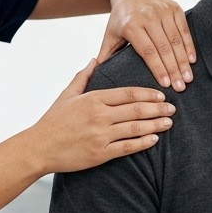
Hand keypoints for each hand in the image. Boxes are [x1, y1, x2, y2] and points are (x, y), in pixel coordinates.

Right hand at [31, 59, 174, 172]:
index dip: (147, 94)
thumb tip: (94, 59)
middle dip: (158, 108)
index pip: (127, 93)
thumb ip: (83, 76)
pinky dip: (143, 143)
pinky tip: (154, 139)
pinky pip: (127, 147)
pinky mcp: (100, 153)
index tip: (160, 95)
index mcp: (93, 99)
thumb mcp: (67, 94)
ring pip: (135, 128)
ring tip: (169, 122)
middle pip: (136, 109)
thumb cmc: (53, 121)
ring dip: (155, 125)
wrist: (39, 147)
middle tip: (172, 108)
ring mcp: (101, 135)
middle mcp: (99, 115)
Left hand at [100, 0, 195, 91]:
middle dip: (174, 69)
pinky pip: (184, 30)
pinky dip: (189, 46)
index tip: (166, 85)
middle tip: (180, 88)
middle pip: (164, 48)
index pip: (147, 51)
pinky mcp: (174, 8)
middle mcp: (148, 17)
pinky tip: (192, 61)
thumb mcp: (110, 34)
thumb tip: (98, 74)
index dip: (158, 68)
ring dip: (183, 61)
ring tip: (188, 78)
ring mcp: (163, 11)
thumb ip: (106, 54)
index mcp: (131, 25)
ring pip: (176, 40)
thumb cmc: (122, 18)